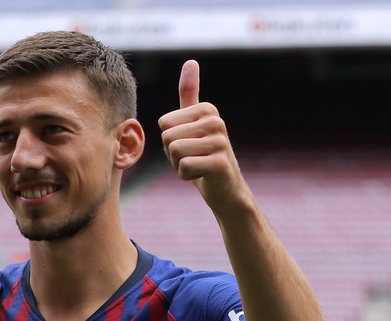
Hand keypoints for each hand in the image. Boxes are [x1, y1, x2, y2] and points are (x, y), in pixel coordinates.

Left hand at [158, 60, 249, 214]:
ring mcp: (220, 141)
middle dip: (173, 154)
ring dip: (179, 165)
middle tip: (193, 157)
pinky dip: (187, 176)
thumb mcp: (193, 122)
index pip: (164, 124)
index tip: (189, 145)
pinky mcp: (220, 163)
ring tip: (198, 165)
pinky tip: (203, 175)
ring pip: (175, 151)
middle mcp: (216, 121)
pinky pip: (184, 168)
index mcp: (206, 109)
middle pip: (167, 137)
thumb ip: (190, 93)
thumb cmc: (203, 156)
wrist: (226, 189)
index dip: (170, 140)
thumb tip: (191, 61)